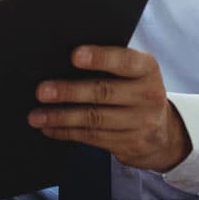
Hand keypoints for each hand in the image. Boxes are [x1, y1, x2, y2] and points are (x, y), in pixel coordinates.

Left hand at [28, 45, 192, 171]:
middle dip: (69, 92)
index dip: (101, 58)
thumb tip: (63, 58)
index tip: (74, 56)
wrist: (162, 131)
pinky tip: (49, 128)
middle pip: (104, 92)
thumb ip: (109, 63)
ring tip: (37, 116)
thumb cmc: (134, 89)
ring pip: (94, 119)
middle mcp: (148, 96)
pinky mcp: (129, 144)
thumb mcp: (134, 72)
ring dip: (61, 117)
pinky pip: (92, 137)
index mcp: (148, 69)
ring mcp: (140, 123)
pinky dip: (66, 132)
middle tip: (41, 91)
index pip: (126, 61)